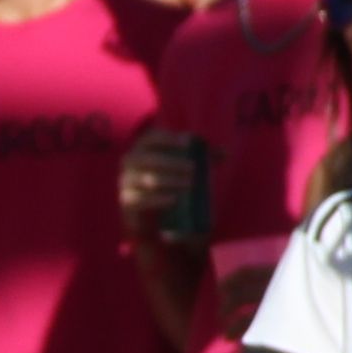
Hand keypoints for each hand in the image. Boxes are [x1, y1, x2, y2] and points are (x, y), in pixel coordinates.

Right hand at [116, 132, 204, 247]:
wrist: (148, 214)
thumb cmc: (168, 183)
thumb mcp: (184, 168)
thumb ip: (203, 158)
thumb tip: (226, 153)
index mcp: (143, 148)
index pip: (152, 137)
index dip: (168, 138)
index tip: (188, 143)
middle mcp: (130, 162)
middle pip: (149, 158)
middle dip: (172, 163)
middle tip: (193, 169)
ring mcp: (125, 181)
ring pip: (146, 179)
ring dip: (169, 181)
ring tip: (188, 185)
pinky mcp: (126, 201)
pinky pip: (140, 199)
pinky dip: (158, 199)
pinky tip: (173, 200)